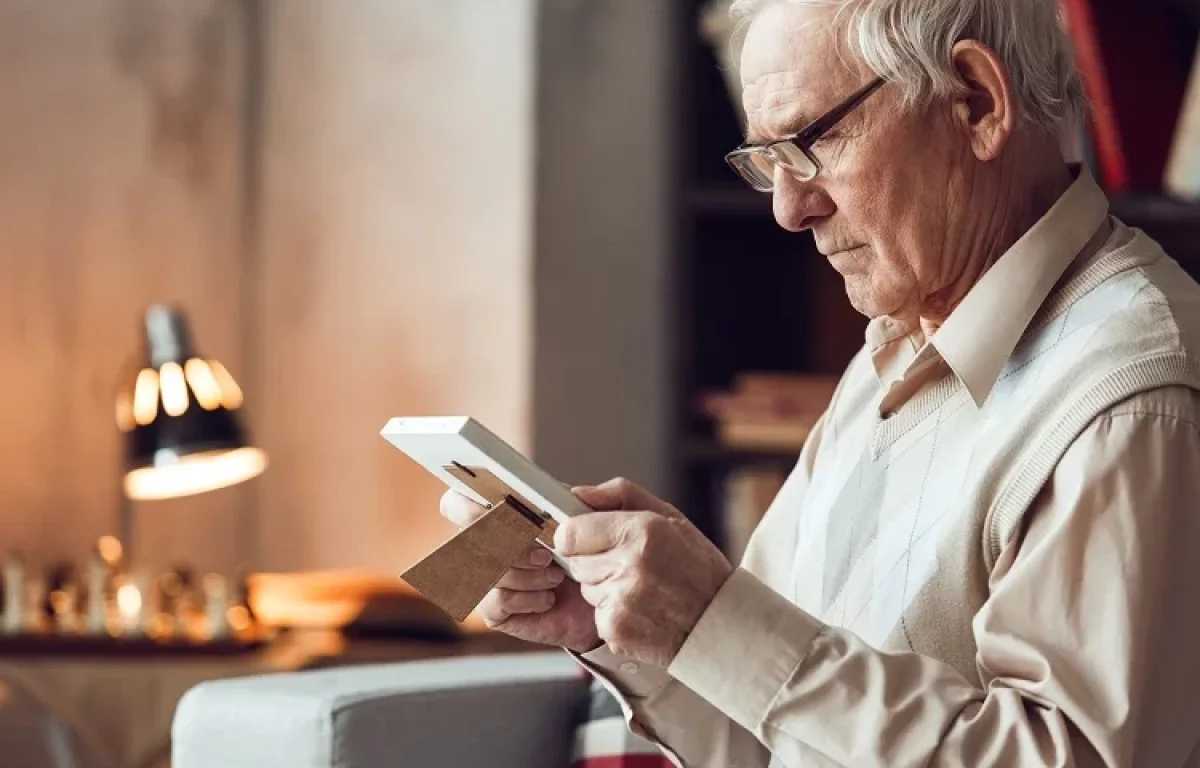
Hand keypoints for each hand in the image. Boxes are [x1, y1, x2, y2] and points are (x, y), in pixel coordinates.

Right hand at [438, 490, 600, 652]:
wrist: (611, 602)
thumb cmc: (606, 552)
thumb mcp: (619, 517)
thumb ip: (608, 494)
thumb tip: (574, 492)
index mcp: (506, 510)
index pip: (458, 501)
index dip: (468, 504)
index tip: (504, 509)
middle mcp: (490, 543)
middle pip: (465, 535)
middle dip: (504, 540)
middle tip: (544, 551)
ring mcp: (490, 578)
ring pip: (484, 569)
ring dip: (525, 572)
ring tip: (556, 576)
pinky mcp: (497, 610)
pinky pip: (494, 601)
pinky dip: (526, 598)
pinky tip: (549, 598)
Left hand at [556, 478, 732, 667]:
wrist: (721, 622)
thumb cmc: (697, 567)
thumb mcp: (670, 517)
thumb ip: (620, 496)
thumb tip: (577, 493)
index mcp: (642, 531)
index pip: (571, 533)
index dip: (575, 535)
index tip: (584, 538)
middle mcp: (630, 566)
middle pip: (576, 561)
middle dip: (594, 561)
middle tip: (628, 564)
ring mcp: (621, 601)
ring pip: (586, 588)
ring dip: (604, 587)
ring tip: (640, 588)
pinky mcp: (616, 630)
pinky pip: (597, 615)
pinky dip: (613, 613)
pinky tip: (641, 610)